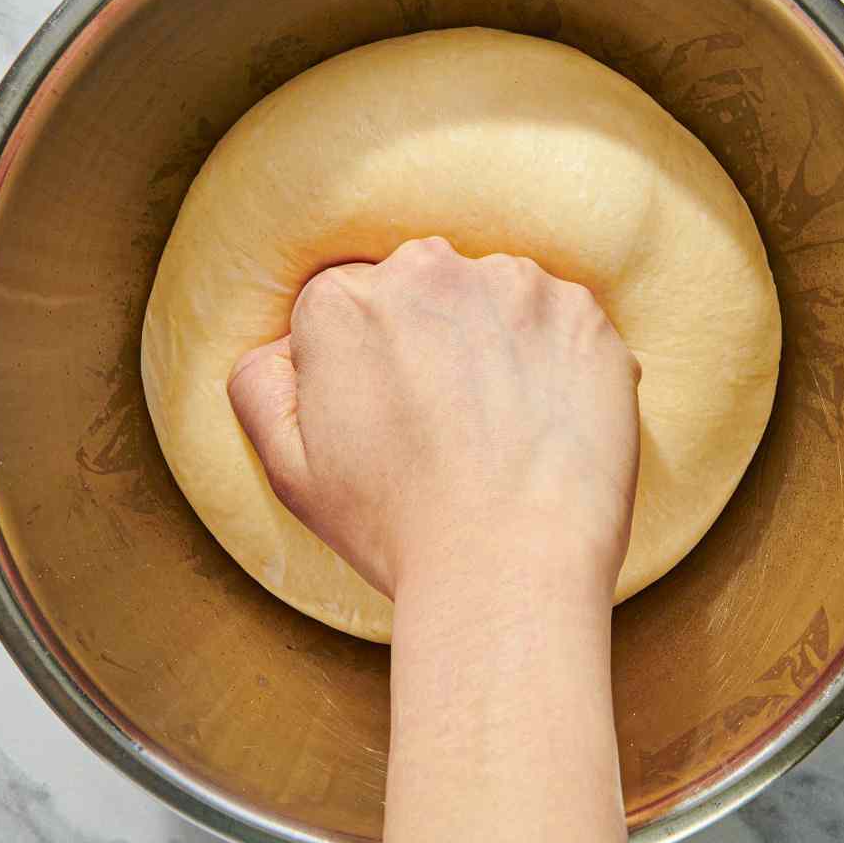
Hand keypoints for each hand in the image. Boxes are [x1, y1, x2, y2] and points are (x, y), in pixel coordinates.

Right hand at [227, 237, 641, 603]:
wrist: (509, 572)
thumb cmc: (397, 532)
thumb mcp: (289, 472)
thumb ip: (260, 387)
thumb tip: (282, 346)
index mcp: (342, 301)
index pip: (349, 306)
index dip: (368, 370)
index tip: (393, 424)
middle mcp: (426, 270)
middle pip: (422, 291)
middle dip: (430, 345)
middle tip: (447, 433)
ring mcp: (514, 287)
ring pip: (495, 302)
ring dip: (496, 349)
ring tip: (501, 435)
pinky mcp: (583, 315)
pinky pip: (562, 326)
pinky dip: (557, 365)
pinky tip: (545, 428)